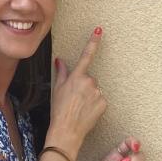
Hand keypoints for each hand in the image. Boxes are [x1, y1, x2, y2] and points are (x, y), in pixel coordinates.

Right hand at [48, 27, 107, 157]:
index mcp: (76, 77)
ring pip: (95, 89)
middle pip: (89, 78)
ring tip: (79, 107)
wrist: (67, 130)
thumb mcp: (57, 89)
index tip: (99, 30)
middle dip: (83, 85)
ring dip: (89, 95)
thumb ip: (61, 73)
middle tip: (74, 99)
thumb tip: (60, 60)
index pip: (86, 55)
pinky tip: (86, 111)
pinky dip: (95, 104)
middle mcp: (89, 82)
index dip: (93, 42)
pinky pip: (100, 99)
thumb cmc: (59, 111)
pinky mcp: (104, 102)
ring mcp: (98, 92)